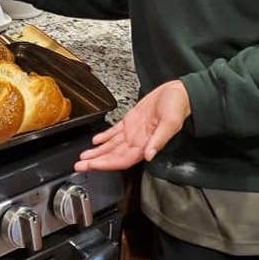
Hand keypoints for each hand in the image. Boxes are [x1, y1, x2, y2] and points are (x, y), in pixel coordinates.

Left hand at [74, 80, 190, 170]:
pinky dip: (104, 137)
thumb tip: (149, 155)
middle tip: (79, 165)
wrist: (178, 93)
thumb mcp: (171, 122)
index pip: (122, 159)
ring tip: (83, 158)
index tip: (93, 166)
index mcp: (146, 144)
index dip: (107, 164)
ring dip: (97, 152)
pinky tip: (95, 141)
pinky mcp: (131, 121)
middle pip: (113, 156)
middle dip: (96, 162)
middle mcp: (138, 140)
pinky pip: (115, 132)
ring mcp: (133, 132)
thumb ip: (159, 140)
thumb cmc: (177, 107)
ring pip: (111, 146)